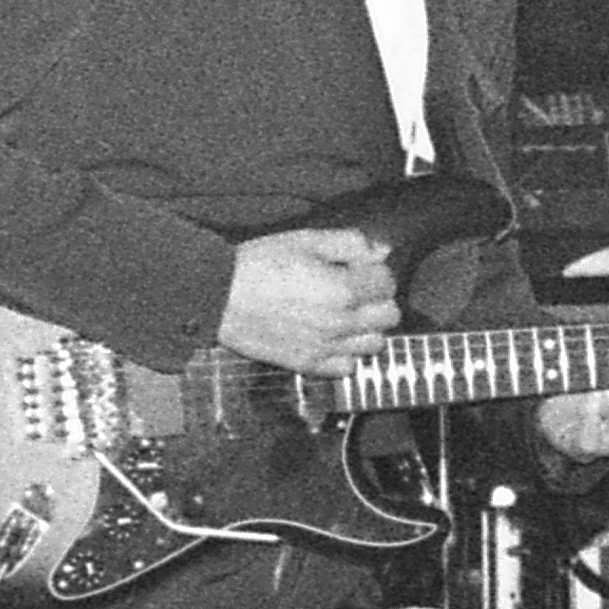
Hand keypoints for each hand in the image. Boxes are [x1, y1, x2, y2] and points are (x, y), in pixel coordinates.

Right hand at [214, 224, 401, 373]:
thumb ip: (349, 243)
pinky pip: (347, 367)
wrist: (218, 297)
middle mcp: (341, 322)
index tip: (357, 267)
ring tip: (345, 315)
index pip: (388, 282)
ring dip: (367, 328)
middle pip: (389, 315)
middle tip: (355, 290)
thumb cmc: (257, 264)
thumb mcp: (304, 240)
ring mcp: (325, 347)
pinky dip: (346, 354)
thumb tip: (381, 251)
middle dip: (377, 299)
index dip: (375, 271)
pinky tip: (331, 337)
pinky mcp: (308, 364)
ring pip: (374, 344)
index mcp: (343, 289)